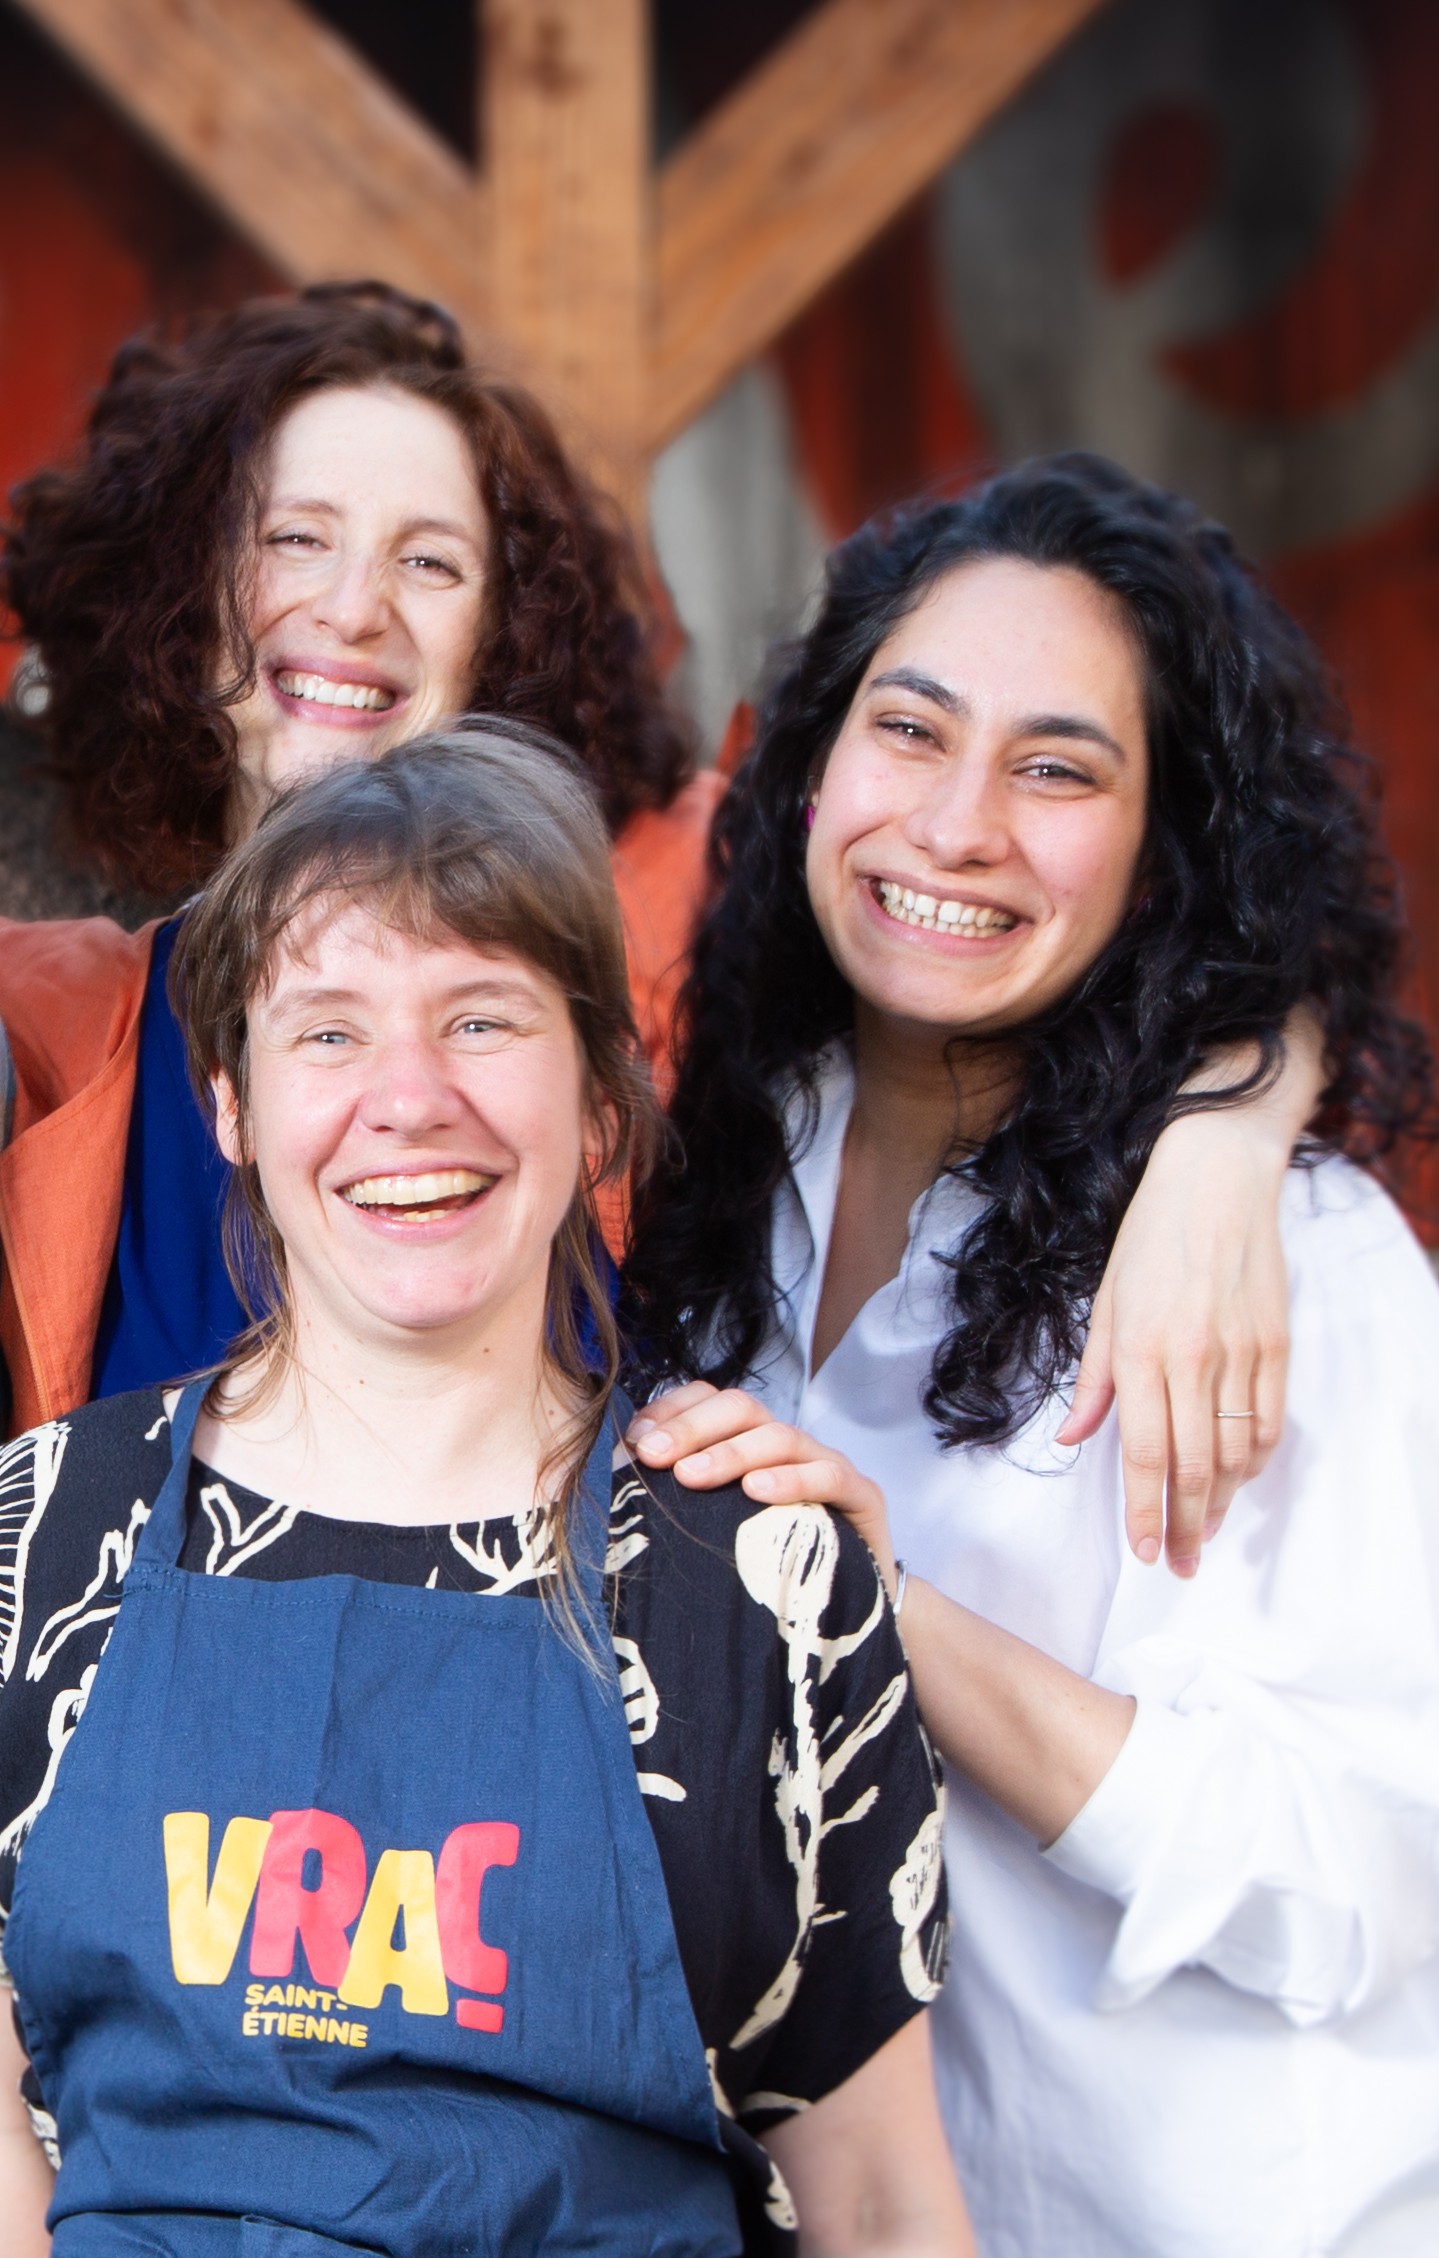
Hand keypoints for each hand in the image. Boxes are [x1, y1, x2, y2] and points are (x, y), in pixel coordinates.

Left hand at [627, 1383, 899, 1594]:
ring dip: (731, 1452)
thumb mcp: (718, 1532)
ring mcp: (828, 1465)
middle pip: (740, 1408)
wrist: (849, 1616)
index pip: (709, 1400)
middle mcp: (788, 1446)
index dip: (671, 1410)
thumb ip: (678, 1505)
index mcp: (750, 1444)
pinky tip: (758, 1490)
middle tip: (653, 1456)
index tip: (635, 1441)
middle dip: (691, 1428)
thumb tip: (615, 1486)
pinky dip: (793, 1479)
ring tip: (691, 1475)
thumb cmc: (772, 1572)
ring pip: (780, 1436)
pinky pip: (830, 1475)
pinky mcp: (863, 1497)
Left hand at [1057, 1111, 1289, 1575]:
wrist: (1216, 1178)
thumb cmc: (1150, 1238)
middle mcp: (1193, 1357)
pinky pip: (1268, 1422)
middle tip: (1177, 1565)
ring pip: (1235, 1453)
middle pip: (1193, 1467)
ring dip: (1220, 1503)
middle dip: (1183, 1526)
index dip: (1144, 1510)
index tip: (1143, 1552)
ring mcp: (1240, 1353)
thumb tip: (1075, 1439)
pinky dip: (1254, 1462)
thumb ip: (1094, 1378)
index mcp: (1141, 1348)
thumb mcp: (1105, 1303)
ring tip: (1204, 1533)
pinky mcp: (1276, 1344)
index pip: (1146, 1452)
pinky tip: (1238, 1481)